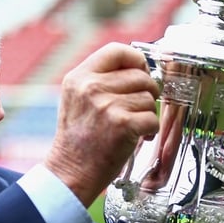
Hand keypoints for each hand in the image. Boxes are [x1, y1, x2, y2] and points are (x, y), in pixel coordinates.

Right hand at [45, 42, 159, 205]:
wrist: (71, 172)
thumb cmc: (78, 139)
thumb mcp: (77, 99)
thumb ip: (100, 79)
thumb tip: (140, 68)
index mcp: (79, 77)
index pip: (117, 50)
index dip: (136, 60)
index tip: (139, 74)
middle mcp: (91, 87)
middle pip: (140, 75)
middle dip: (146, 92)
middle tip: (136, 109)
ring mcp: (107, 105)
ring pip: (149, 97)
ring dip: (146, 113)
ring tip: (131, 126)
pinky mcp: (122, 124)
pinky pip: (152, 118)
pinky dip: (150, 130)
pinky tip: (136, 137)